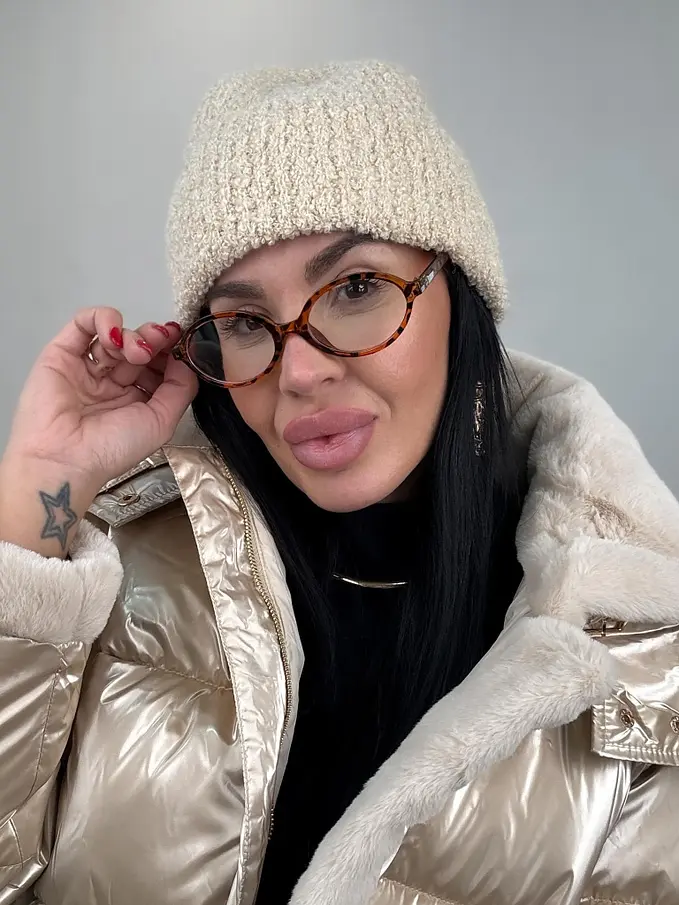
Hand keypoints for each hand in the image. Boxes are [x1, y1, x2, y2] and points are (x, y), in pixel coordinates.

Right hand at [3, 307, 198, 490]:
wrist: (64, 458)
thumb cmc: (113, 447)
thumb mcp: (161, 422)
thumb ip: (180, 388)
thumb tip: (185, 359)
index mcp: (136, 400)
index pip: (158, 365)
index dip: (171, 353)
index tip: (182, 346)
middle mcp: (112, 382)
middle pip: (139, 347)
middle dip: (155, 341)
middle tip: (161, 341)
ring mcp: (87, 366)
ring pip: (116, 335)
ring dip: (133, 335)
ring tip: (136, 351)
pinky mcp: (61, 353)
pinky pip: (83, 323)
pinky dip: (103, 319)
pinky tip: (115, 334)